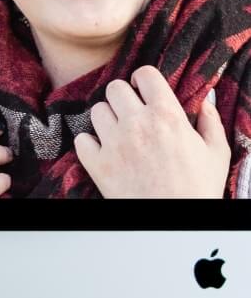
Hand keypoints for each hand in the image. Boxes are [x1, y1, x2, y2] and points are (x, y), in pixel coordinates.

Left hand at [73, 66, 229, 198]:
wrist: (173, 223)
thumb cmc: (198, 189)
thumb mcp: (215, 152)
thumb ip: (210, 122)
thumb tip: (204, 101)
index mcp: (166, 115)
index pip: (144, 74)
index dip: (143, 79)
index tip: (144, 89)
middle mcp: (136, 124)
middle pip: (114, 88)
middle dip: (122, 97)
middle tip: (130, 111)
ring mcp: (113, 143)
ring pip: (96, 110)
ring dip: (106, 118)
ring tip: (118, 132)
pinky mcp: (97, 163)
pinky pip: (81, 139)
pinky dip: (89, 143)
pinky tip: (103, 150)